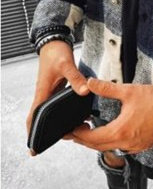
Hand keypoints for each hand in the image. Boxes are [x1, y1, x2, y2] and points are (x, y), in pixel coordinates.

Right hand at [26, 40, 89, 155]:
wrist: (54, 41)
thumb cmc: (56, 52)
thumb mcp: (66, 65)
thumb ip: (75, 78)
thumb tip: (84, 92)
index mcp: (42, 91)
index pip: (34, 116)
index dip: (32, 131)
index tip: (33, 146)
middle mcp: (44, 93)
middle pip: (40, 117)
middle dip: (46, 131)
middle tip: (59, 140)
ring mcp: (49, 91)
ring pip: (49, 111)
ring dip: (54, 122)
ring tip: (69, 132)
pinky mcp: (55, 88)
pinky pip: (55, 104)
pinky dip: (61, 112)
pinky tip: (73, 116)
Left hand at [63, 78, 152, 152]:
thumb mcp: (128, 91)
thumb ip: (107, 88)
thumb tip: (90, 84)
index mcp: (120, 131)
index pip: (92, 138)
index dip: (79, 135)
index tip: (71, 131)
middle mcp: (126, 143)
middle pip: (99, 147)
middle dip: (84, 141)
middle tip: (74, 134)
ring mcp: (135, 146)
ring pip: (110, 149)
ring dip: (98, 143)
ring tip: (90, 133)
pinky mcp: (143, 146)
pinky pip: (122, 149)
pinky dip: (112, 143)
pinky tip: (111, 134)